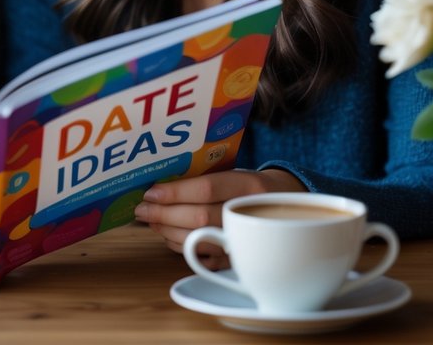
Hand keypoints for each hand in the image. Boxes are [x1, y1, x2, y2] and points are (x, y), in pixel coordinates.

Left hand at [133, 169, 305, 268]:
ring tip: (151, 221)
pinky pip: (204, 257)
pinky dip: (182, 247)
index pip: (205, 189)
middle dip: (164, 215)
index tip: (150, 193)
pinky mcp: (243, 260)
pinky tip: (169, 236)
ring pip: (199, 240)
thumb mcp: (237, 173)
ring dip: (168, 232)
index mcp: (249, 185)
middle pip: (199, 218)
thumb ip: (206, 177)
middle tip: (142, 209)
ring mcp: (248, 240)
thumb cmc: (252, 186)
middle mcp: (250, 213)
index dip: (175, 192)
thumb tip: (160, 184)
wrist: (290, 206)